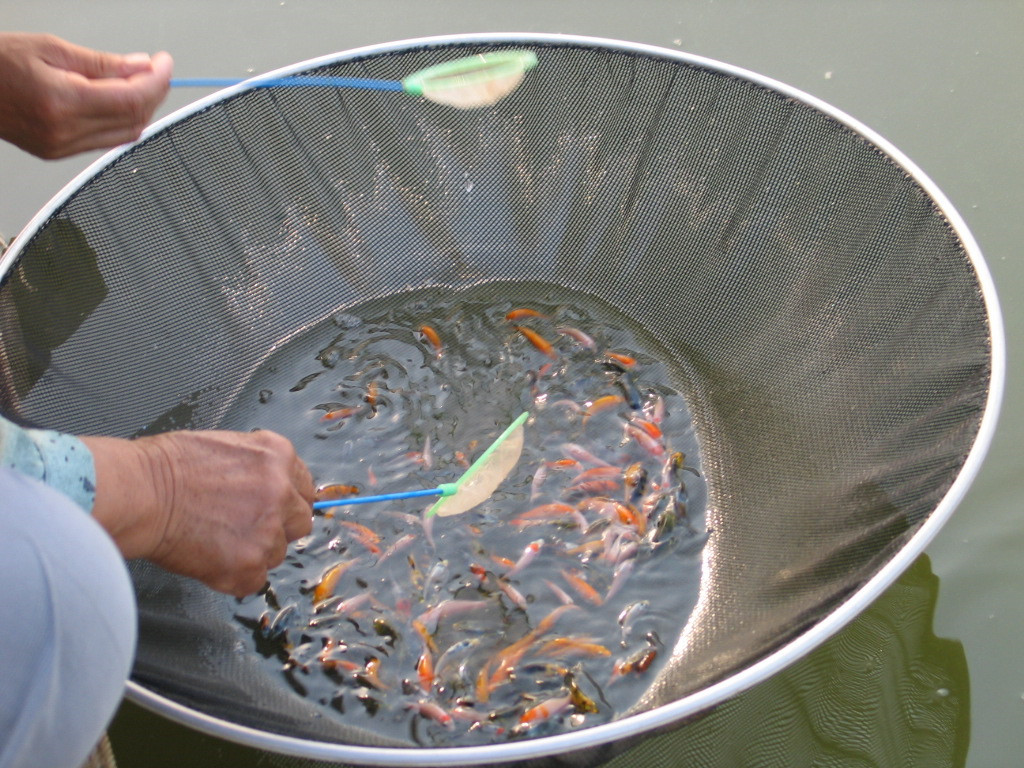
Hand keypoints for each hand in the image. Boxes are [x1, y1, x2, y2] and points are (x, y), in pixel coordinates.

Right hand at [0, 32, 172, 158]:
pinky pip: (105, 140)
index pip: (131, 98)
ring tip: (139, 81)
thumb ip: (101, 62)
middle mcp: (64, 130)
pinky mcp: (58, 152)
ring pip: (124, 134)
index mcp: (62, 101)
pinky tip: (120, 100)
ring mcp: (61, 146)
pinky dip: (121, 120)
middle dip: (153, 93)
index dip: (156, 80)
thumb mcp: (50, 48)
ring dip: (141, 108)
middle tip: (156, 69)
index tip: (164, 62)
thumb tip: (140, 65)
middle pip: (133, 118)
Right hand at [83, 430, 314, 596]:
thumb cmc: (167, 467)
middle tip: (243, 529)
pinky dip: (232, 576)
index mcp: (278, 457)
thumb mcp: (227, 447)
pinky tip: (208, 558)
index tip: (275, 510)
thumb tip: (270, 488)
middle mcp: (282, 493)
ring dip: (252, 553)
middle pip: (300, 523)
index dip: (288, 502)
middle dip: (277, 528)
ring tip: (215, 540)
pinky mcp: (248, 565)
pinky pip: (253, 581)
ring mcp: (268, 531)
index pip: (305, 488)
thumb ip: (257, 469)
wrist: (140, 493)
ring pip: (276, 554)